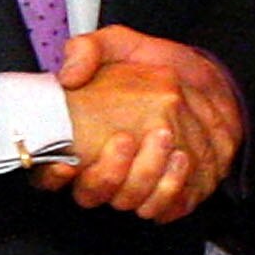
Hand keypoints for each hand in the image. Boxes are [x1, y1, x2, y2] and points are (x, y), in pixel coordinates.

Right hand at [36, 26, 244, 223]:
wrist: (207, 83)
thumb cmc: (156, 66)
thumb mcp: (119, 44)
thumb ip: (87, 50)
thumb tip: (68, 77)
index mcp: (78, 142)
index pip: (48, 174)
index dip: (51, 175)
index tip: (66, 163)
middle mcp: (102, 171)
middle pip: (92, 194)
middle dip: (109, 174)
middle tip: (127, 139)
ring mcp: (134, 188)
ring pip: (129, 203)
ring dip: (144, 179)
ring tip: (166, 144)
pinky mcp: (168, 198)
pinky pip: (163, 210)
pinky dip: (171, 190)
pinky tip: (181, 161)